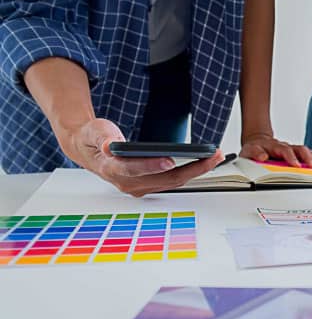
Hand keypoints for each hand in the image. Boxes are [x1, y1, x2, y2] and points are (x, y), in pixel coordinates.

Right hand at [56, 118, 224, 196]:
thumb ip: (102, 137)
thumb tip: (110, 145)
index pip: (134, 170)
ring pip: (174, 182)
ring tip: (215, 156)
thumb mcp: (94, 131)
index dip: (152, 165)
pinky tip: (205, 161)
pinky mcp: (149, 185)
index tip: (170, 160)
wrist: (89, 149)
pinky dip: (191, 171)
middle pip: (165, 178)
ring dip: (197, 170)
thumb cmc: (94, 138)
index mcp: (112, 169)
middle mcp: (128, 183)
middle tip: (212, 155)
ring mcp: (140, 187)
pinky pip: (174, 181)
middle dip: (192, 167)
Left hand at [240, 133, 311, 167]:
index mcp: (274, 146)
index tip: (296, 165)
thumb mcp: (248, 151)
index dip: (291, 157)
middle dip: (307, 158)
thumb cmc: (254, 149)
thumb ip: (254, 153)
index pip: (284, 150)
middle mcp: (284, 146)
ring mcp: (291, 149)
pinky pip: (307, 154)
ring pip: (305, 151)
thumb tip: (262, 157)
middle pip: (299, 149)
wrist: (257, 142)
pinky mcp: (295, 153)